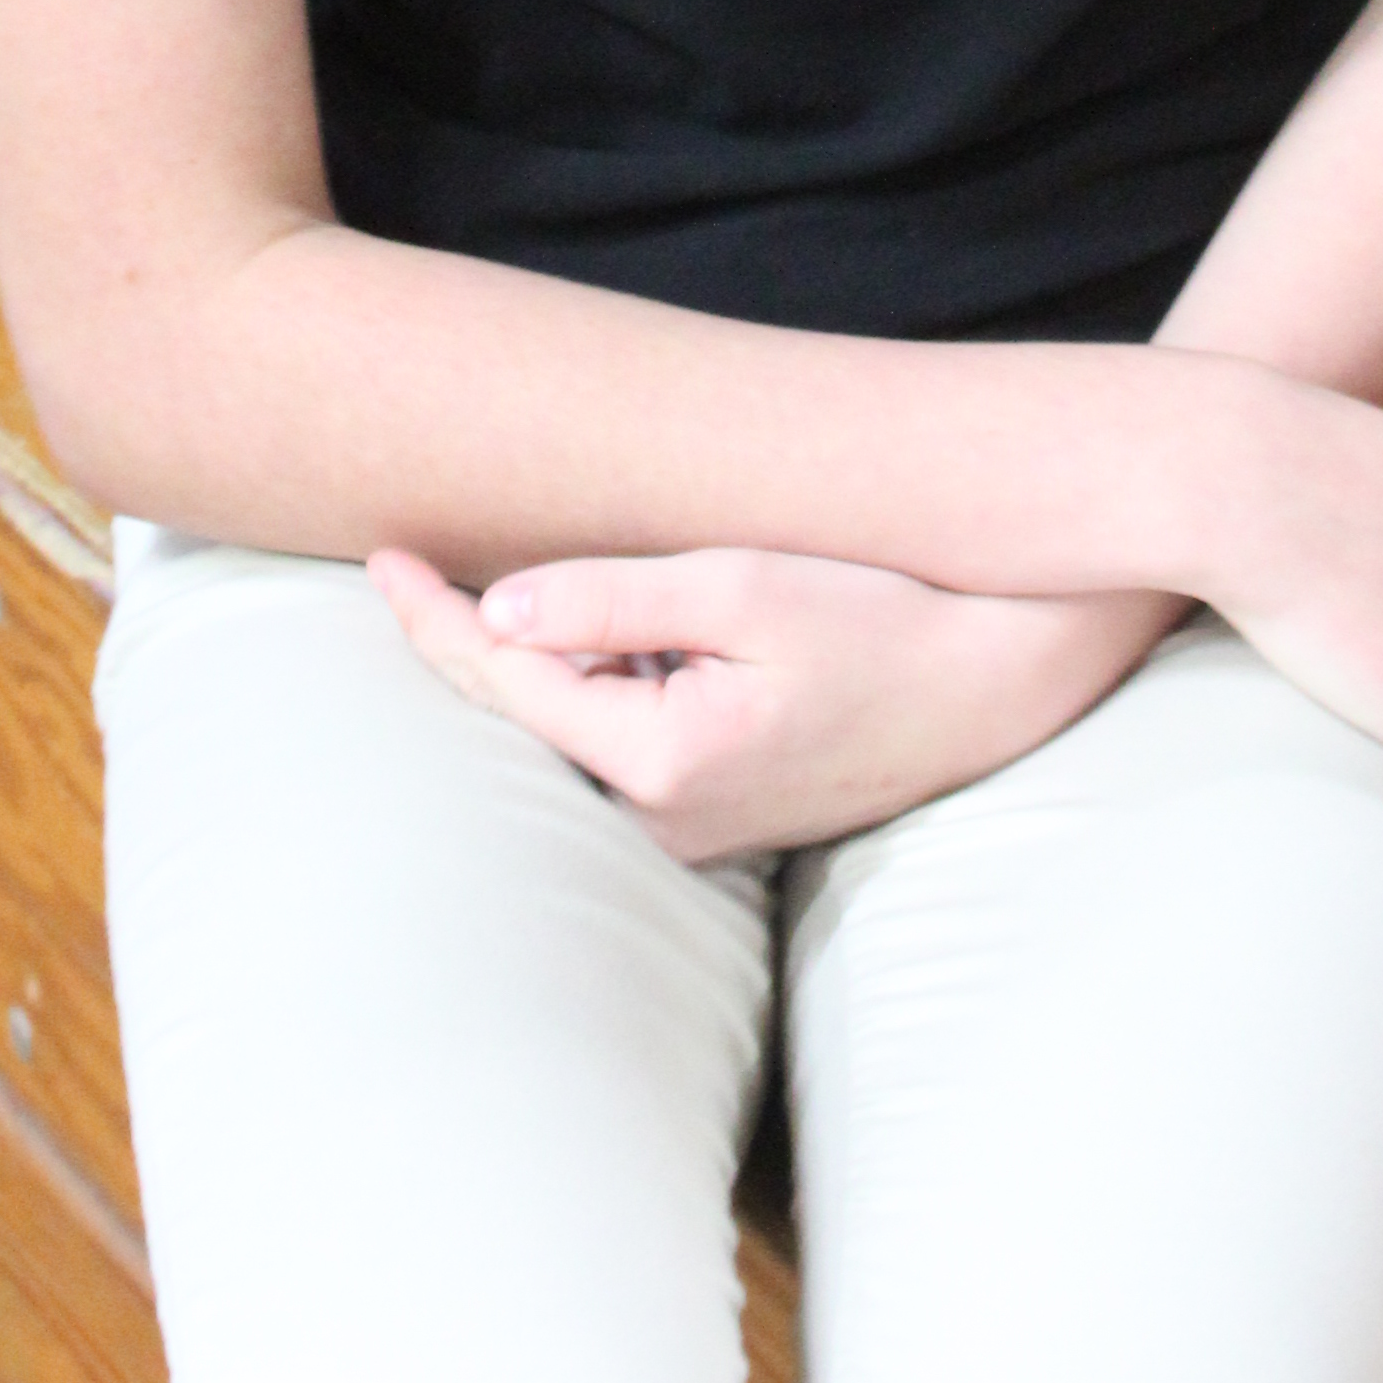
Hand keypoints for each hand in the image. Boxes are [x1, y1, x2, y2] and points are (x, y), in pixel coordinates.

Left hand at [366, 543, 1176, 861]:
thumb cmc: (886, 615)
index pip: (508, 684)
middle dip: (472, 640)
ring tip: (526, 583)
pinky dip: (606, 682)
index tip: (379, 556)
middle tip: (406, 559)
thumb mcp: (744, 584)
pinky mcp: (730, 812)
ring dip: (551, 660)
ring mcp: (699, 826)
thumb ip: (613, 598)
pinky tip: (621, 629)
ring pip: (581, 729)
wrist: (1003, 678)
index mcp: (661, 760)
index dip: (435, 619)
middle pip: (530, 718)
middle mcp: (668, 818)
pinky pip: (632, 740)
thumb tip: (499, 611)